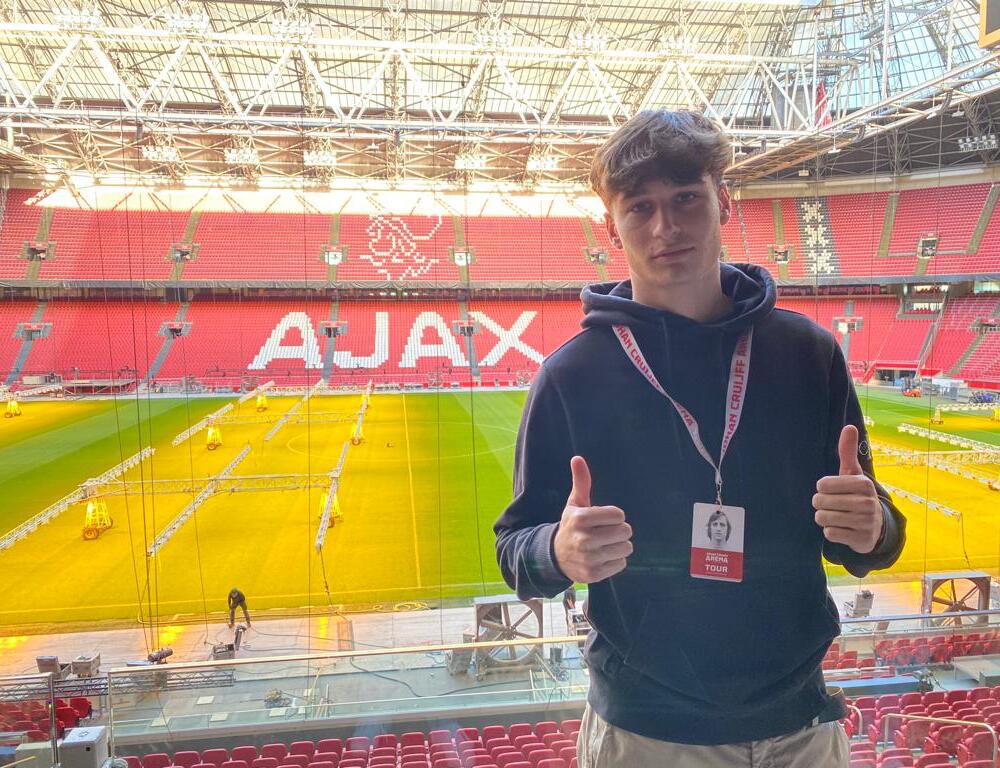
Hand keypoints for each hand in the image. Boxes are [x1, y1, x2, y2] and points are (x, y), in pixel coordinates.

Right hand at [553, 456, 632, 581]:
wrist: (555, 556)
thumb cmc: (571, 525)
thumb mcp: (575, 503)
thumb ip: (581, 481)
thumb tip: (577, 458)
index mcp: (580, 519)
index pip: (619, 515)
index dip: (614, 516)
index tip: (603, 519)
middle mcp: (583, 539)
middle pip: (625, 531)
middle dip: (619, 530)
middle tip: (607, 532)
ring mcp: (589, 559)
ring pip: (626, 548)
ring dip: (619, 546)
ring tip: (606, 544)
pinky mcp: (593, 575)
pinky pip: (621, 564)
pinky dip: (615, 561)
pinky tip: (603, 557)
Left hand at [813, 425, 883, 553]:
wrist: (875, 527)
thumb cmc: (856, 495)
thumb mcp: (853, 474)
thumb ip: (847, 451)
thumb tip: (849, 426)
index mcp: (863, 484)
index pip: (822, 485)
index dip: (822, 489)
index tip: (831, 490)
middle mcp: (867, 503)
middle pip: (820, 502)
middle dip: (820, 504)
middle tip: (832, 505)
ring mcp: (866, 522)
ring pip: (823, 518)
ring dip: (824, 518)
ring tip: (835, 516)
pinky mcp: (861, 540)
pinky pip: (830, 534)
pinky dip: (831, 532)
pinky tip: (842, 529)